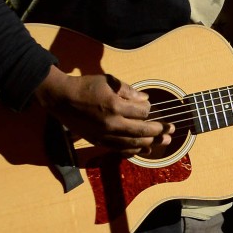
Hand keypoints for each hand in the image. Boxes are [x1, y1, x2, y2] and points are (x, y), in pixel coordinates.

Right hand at [33, 67, 173, 155]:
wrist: (62, 99)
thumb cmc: (86, 86)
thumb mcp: (109, 81)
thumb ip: (128, 91)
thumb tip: (145, 99)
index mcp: (115, 106)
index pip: (141, 112)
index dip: (149, 110)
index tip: (150, 107)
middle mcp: (111, 124)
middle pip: (141, 131)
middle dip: (159, 131)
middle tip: (171, 131)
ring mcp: (104, 135)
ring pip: (132, 144)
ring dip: (149, 144)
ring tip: (162, 143)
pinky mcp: (98, 141)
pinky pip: (119, 149)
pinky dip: (132, 151)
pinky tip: (142, 150)